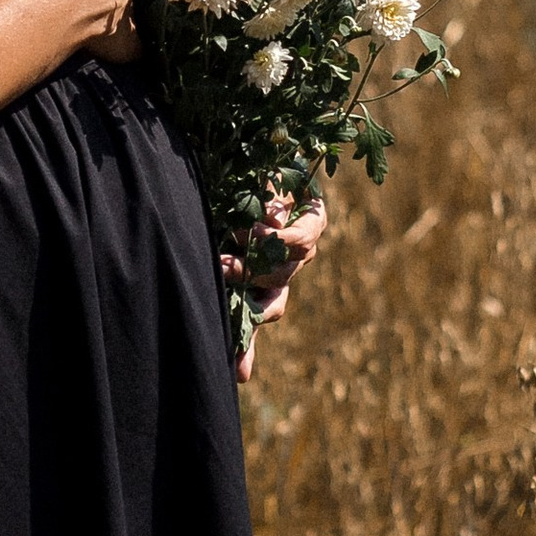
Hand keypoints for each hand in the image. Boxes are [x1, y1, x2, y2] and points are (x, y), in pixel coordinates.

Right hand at [231, 191, 325, 380]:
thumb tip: (239, 377)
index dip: (247, 344)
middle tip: (220, 266)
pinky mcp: (315, 218)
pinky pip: (306, 238)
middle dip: (243, 277)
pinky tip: (264, 225)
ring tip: (239, 233)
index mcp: (262, 280)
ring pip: (287, 266)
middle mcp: (285, 267)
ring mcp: (302, 244)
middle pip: (273, 290)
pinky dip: (283, 235)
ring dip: (260, 252)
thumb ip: (229, 305)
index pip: (259, 317)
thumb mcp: (222, 252)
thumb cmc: (233, 203)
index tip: (237, 372)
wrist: (256, 157)